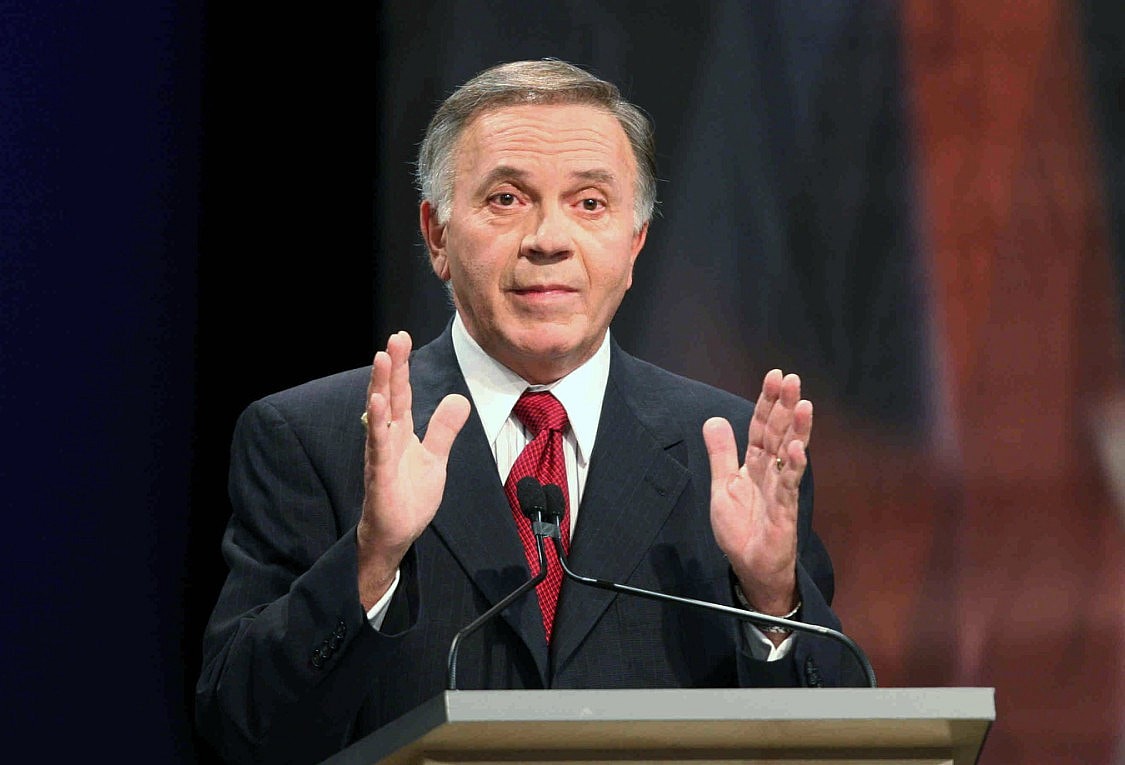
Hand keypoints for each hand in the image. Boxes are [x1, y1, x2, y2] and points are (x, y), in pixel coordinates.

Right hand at [356, 331, 470, 608]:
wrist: (396, 535)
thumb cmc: (409, 496)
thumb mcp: (435, 459)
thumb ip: (443, 429)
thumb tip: (458, 398)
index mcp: (401, 433)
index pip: (402, 394)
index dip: (403, 367)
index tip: (402, 337)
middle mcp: (388, 438)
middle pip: (389, 396)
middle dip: (392, 367)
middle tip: (394, 338)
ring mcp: (381, 456)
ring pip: (380, 416)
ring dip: (381, 387)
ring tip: (382, 359)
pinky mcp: (380, 476)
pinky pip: (378, 447)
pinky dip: (378, 425)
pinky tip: (377, 404)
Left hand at [703, 369, 811, 618]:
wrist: (750, 567)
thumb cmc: (741, 528)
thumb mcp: (722, 486)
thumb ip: (721, 454)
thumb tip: (713, 419)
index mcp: (756, 463)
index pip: (761, 427)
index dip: (766, 402)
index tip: (774, 376)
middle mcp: (771, 471)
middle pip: (778, 433)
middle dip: (784, 406)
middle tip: (792, 379)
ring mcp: (781, 489)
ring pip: (790, 454)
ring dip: (796, 429)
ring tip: (803, 404)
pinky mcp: (785, 511)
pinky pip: (789, 485)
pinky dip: (793, 466)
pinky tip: (796, 447)